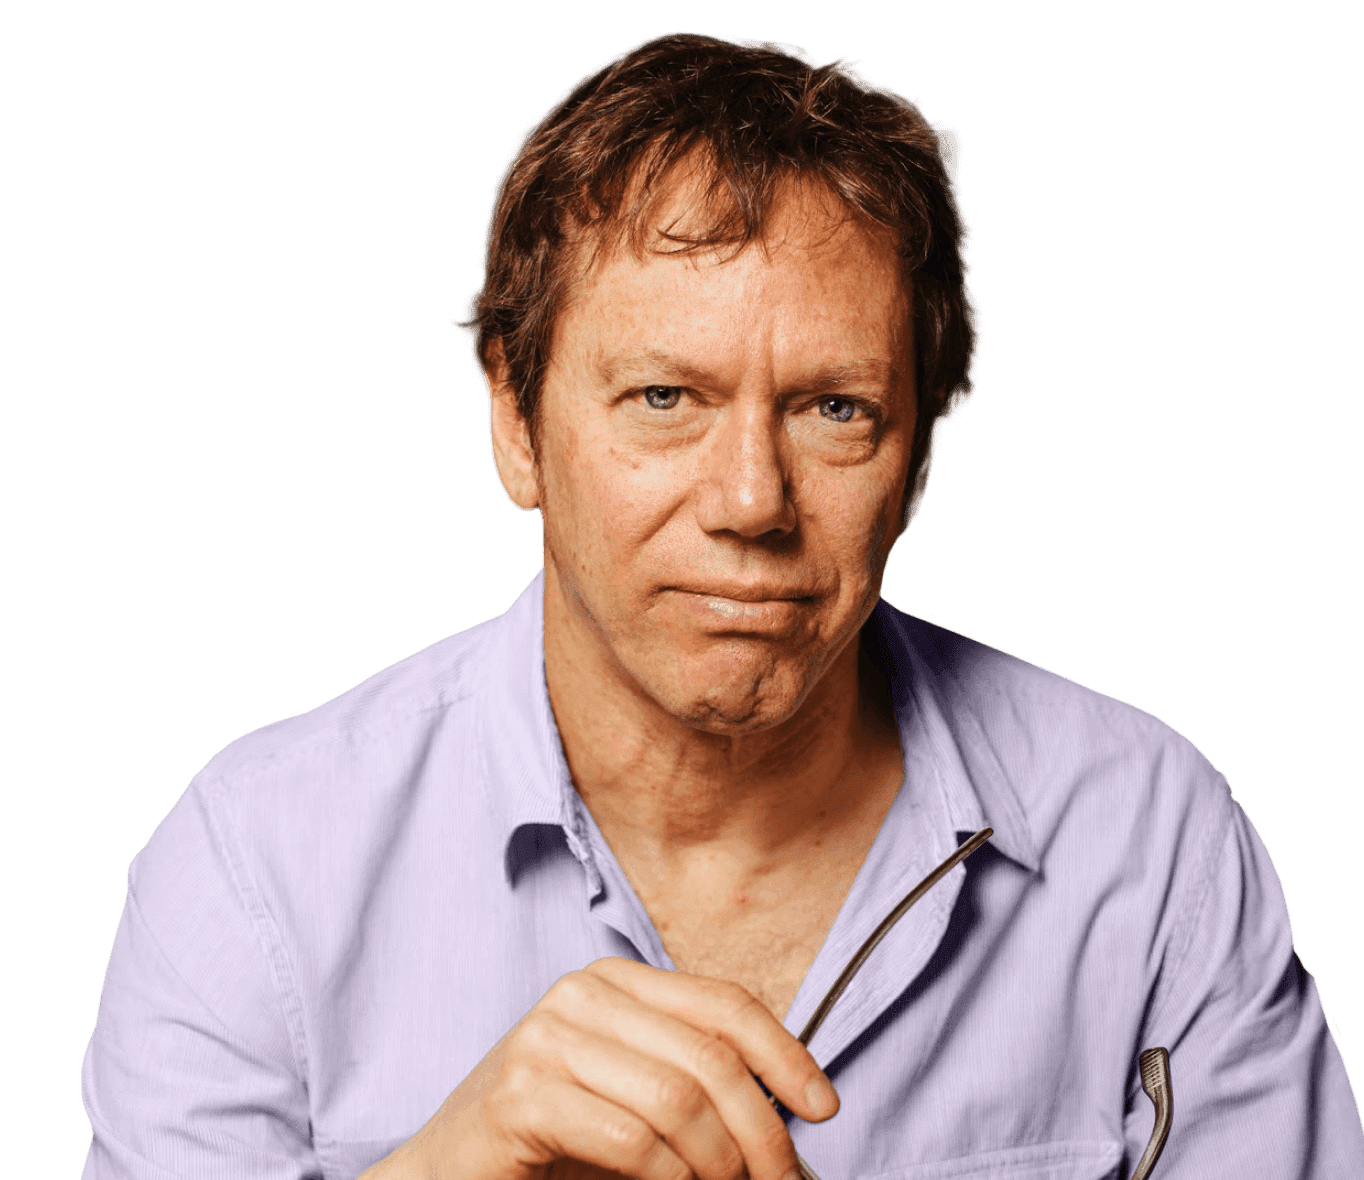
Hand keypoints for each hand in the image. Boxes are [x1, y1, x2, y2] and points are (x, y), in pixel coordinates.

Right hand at [362, 957, 838, 1179]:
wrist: (447, 1172)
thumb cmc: (551, 1138)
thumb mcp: (635, 1092)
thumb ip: (697, 1083)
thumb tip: (795, 1111)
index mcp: (617, 980)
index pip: (725, 1003)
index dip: (785, 1055)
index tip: (824, 1107)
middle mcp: (582, 994)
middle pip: (710, 1058)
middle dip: (761, 1131)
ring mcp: (546, 1039)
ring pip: (678, 1100)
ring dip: (720, 1165)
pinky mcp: (521, 1096)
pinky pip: (631, 1141)